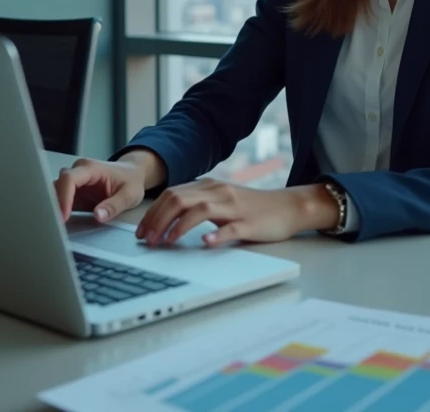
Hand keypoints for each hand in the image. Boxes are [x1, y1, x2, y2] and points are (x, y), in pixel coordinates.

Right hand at [54, 157, 148, 222]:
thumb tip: (98, 216)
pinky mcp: (73, 193)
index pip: (69, 179)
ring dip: (54, 209)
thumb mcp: (129, 195)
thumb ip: (114, 205)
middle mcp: (78, 172)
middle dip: (54, 205)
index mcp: (91, 168)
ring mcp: (74, 182)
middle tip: (55, 226)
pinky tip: (59, 224)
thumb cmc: (130, 181)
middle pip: (57, 185)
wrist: (131, 174)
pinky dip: (57, 211)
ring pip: (54, 192)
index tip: (63, 216)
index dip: (63, 197)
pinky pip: (59, 201)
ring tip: (55, 226)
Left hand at [136, 180, 339, 247]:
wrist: (289, 207)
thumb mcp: (222, 200)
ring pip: (199, 210)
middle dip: (158, 220)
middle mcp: (218, 192)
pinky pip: (230, 228)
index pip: (172, 195)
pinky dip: (215, 235)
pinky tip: (205, 242)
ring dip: (177, 227)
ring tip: (165, 243)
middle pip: (179, 200)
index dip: (152, 213)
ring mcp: (234, 207)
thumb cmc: (253, 208)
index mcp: (209, 187)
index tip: (141, 231)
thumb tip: (167, 219)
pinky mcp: (249, 222)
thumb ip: (199, 204)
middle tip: (147, 240)